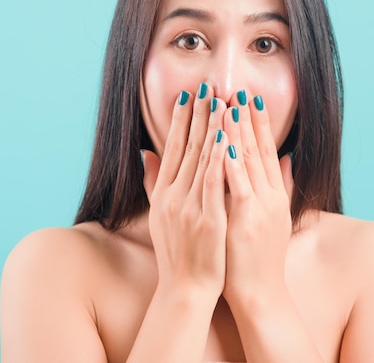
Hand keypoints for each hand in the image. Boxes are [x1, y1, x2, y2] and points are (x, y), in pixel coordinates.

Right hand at [142, 83, 228, 298]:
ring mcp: (188, 207)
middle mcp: (172, 196)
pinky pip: (213, 183)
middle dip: (198, 114)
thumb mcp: (159, 215)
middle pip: (187, 147)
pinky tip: (226, 138)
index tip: (188, 95)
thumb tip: (146, 152)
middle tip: (207, 86)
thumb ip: (153, 181)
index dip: (180, 120)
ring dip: (212, 128)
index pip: (173, 148)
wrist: (185, 288)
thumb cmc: (177, 252)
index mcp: (163, 193)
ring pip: (202, 160)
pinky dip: (219, 159)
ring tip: (221, 101)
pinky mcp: (207, 219)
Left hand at [221, 90, 294, 303]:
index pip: (264, 150)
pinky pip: (237, 185)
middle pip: (257, 149)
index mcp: (273, 194)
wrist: (261, 293)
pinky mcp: (246, 220)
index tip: (249, 98)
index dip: (258, 123)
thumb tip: (286, 157)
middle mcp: (269, 195)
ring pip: (247, 162)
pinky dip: (230, 162)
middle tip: (238, 89)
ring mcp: (259, 206)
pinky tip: (222, 142)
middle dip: (247, 118)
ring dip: (238, 131)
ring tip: (229, 104)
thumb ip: (280, 186)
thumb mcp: (274, 217)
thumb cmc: (259, 256)